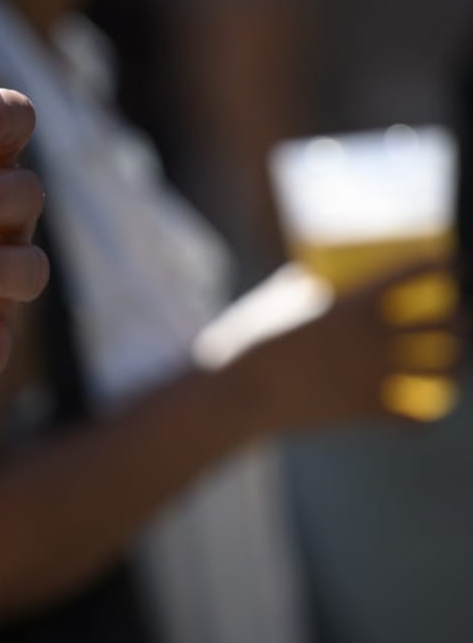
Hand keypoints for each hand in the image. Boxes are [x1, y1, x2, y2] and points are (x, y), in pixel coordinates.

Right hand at [216, 260, 464, 432]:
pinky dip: (428, 412)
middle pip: (447, 324)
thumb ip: (301, 287)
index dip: (444, 268)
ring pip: (444, 370)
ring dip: (455, 361)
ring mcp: (374, 378)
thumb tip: (310, 278)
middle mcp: (375, 339)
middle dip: (460, 317)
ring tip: (452, 357)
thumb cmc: (249, 339)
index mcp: (355, 303)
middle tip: (456, 314)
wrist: (236, 394)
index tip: (451, 267)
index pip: (420, 275)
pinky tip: (428, 405)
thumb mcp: (275, 301)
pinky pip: (419, 417)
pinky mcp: (365, 412)